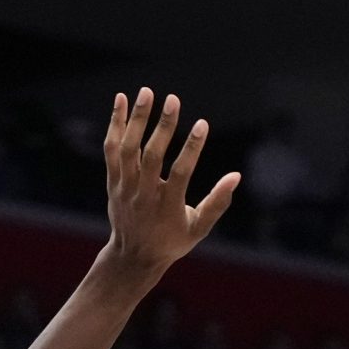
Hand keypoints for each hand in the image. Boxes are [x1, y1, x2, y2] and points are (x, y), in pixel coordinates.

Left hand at [103, 88, 240, 270]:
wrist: (133, 255)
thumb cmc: (172, 241)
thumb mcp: (199, 228)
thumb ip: (217, 202)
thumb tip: (236, 176)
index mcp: (168, 207)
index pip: (180, 173)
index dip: (192, 148)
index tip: (203, 124)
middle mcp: (143, 194)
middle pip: (151, 156)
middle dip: (163, 126)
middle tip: (173, 99)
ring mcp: (125, 186)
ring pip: (128, 149)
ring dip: (136, 119)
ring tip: (147, 92)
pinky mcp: (113, 180)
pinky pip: (111, 149)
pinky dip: (115, 124)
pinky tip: (120, 100)